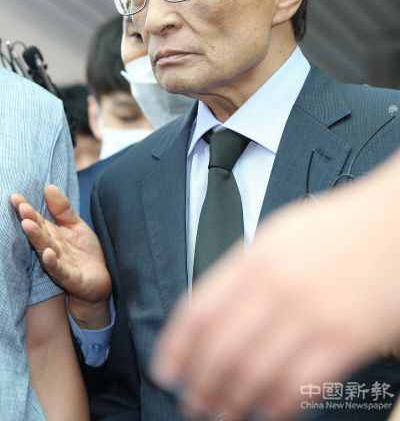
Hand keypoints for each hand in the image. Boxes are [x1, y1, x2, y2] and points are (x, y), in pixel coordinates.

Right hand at [11, 185, 111, 321]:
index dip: (27, 208)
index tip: (15, 196)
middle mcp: (52, 248)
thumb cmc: (84, 253)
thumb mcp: (76, 225)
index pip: (38, 219)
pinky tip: (48, 253)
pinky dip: (52, 263)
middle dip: (29, 220)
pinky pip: (60, 270)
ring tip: (28, 225)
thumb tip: (48, 186)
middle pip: (39, 233)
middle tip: (21, 208)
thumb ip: (62, 208)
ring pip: (45, 249)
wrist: (99, 282)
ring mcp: (60, 263)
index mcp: (52, 235)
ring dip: (36, 238)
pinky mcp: (70, 277)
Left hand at [151, 162, 399, 419]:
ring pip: (256, 373)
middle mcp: (277, 286)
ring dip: (233, 402)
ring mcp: (312, 313)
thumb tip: (212, 309)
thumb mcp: (279, 232)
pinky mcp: (347, 338)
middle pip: (221, 349)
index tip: (165, 371)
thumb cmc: (337, 226)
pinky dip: (278, 405)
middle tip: (193, 403)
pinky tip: (269, 411)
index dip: (175, 348)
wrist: (392, 221)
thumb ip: (245, 268)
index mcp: (256, 258)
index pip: (198, 311)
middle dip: (201, 384)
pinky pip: (301, 384)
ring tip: (223, 414)